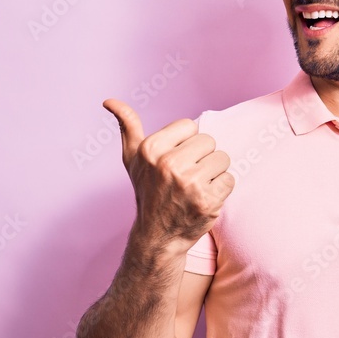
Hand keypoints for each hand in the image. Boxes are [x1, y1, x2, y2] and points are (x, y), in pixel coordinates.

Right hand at [103, 99, 234, 249]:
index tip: (175, 160)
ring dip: (214, 173)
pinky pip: (229, 179)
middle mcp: (168, 165)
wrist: (158, 237)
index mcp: (150, 150)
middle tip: (187, 176)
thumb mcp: (132, 159)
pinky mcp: (208, 201)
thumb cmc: (147, 192)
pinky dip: (221, 189)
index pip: (189, 126)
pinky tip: (204, 198)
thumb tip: (109, 101)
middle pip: (209, 141)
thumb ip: (127, 126)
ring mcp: (189, 184)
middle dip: (201, 157)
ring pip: (222, 158)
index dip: (186, 142)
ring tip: (196, 186)